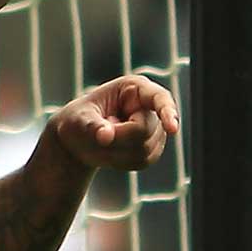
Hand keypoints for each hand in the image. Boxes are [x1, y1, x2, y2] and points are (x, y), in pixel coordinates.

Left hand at [51, 74, 178, 171]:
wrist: (79, 138)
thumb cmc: (78, 121)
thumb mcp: (79, 120)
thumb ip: (93, 127)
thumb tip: (106, 136)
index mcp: (134, 88)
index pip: (159, 98)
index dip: (168, 112)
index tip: (172, 129)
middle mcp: (149, 106)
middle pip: (144, 131)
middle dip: (118, 139)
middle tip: (98, 135)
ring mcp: (154, 129)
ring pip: (145, 150)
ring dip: (118, 152)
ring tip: (103, 141)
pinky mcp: (152, 148)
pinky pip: (143, 162)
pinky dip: (122, 162)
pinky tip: (111, 152)